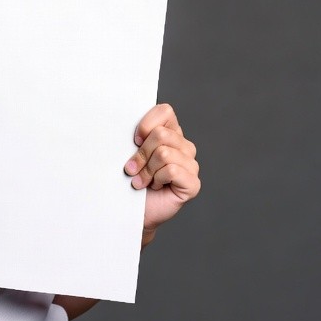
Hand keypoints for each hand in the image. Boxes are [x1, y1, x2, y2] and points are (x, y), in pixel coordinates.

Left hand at [124, 103, 199, 243]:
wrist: (130, 210)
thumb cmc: (129, 177)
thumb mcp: (129, 151)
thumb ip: (136, 135)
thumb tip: (127, 125)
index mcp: (171, 132)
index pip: (164, 111)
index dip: (145, 125)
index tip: (134, 141)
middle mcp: (184, 146)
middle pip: (160, 134)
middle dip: (141, 153)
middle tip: (133, 168)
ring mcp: (191, 165)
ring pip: (164, 153)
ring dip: (146, 170)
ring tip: (142, 180)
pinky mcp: (193, 183)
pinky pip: (172, 170)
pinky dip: (157, 179)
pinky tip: (155, 186)